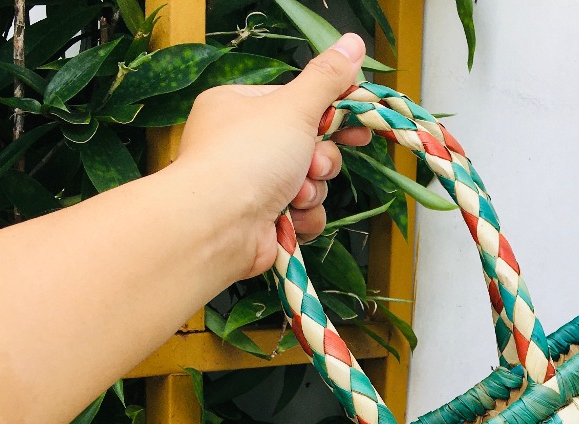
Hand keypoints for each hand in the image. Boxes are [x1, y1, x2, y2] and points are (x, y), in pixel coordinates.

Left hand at [175, 33, 372, 278]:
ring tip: (296, 195)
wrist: (220, 224)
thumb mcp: (294, 107)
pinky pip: (303, 215)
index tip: (358, 126)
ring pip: (311, 184)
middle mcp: (244, 146)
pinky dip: (304, 218)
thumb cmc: (247, 157)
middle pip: (309, 147)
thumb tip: (353, 43)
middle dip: (320, 161)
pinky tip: (290, 218)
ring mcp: (253, 186)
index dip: (331, 115)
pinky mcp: (265, 222)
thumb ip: (327, 78)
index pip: (297, 105)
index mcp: (241, 108)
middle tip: (315, 165)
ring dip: (313, 191)